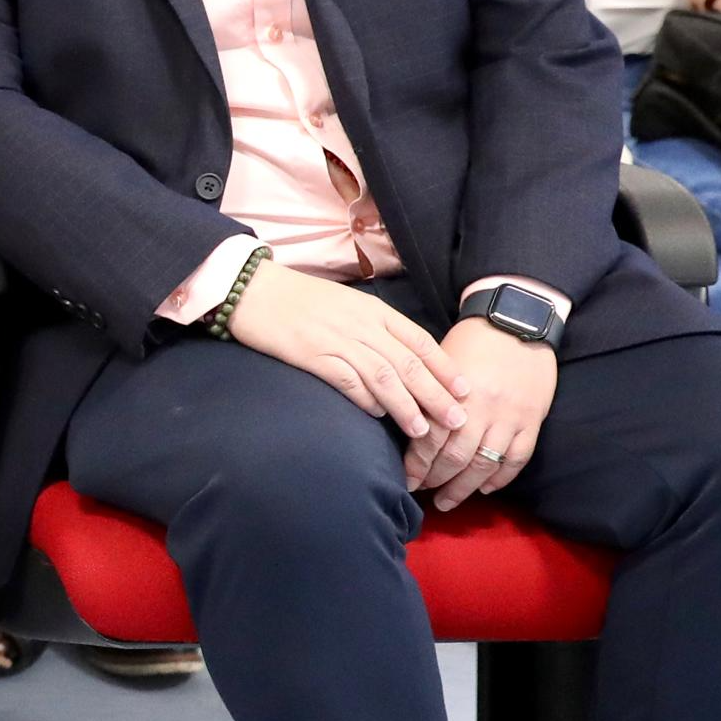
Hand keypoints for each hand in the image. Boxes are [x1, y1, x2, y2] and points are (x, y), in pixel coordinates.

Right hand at [220, 260, 466, 443]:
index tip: (465, 391)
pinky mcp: (312, 354)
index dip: (445, 368)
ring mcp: (337, 339)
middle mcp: (362, 325)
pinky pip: (347, 380)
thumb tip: (402, 360)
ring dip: (406, 405)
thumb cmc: (301, 299)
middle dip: (436, 394)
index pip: (421, 341)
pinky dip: (365, 399)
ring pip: (384, 376)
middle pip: (409, 363)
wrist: (255, 289)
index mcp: (375, 311)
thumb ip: (375, 328)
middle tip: (457, 420)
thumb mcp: (347, 305)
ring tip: (422, 431)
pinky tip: (376, 415)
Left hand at [408, 318, 556, 505]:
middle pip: (456, 458)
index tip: (406, 479)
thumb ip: (427, 393)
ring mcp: (511, 417)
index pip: (431, 440)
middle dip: (436, 480)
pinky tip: (485, 488)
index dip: (416, 464)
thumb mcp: (441, 361)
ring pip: (485, 465)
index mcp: (456, 393)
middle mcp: (484, 409)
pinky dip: (501, 478)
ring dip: (464, 488)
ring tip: (447, 501)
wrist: (519, 319)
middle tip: (422, 492)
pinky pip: (518, 458)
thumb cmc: (473, 339)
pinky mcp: (533, 419)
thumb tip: (407, 422)